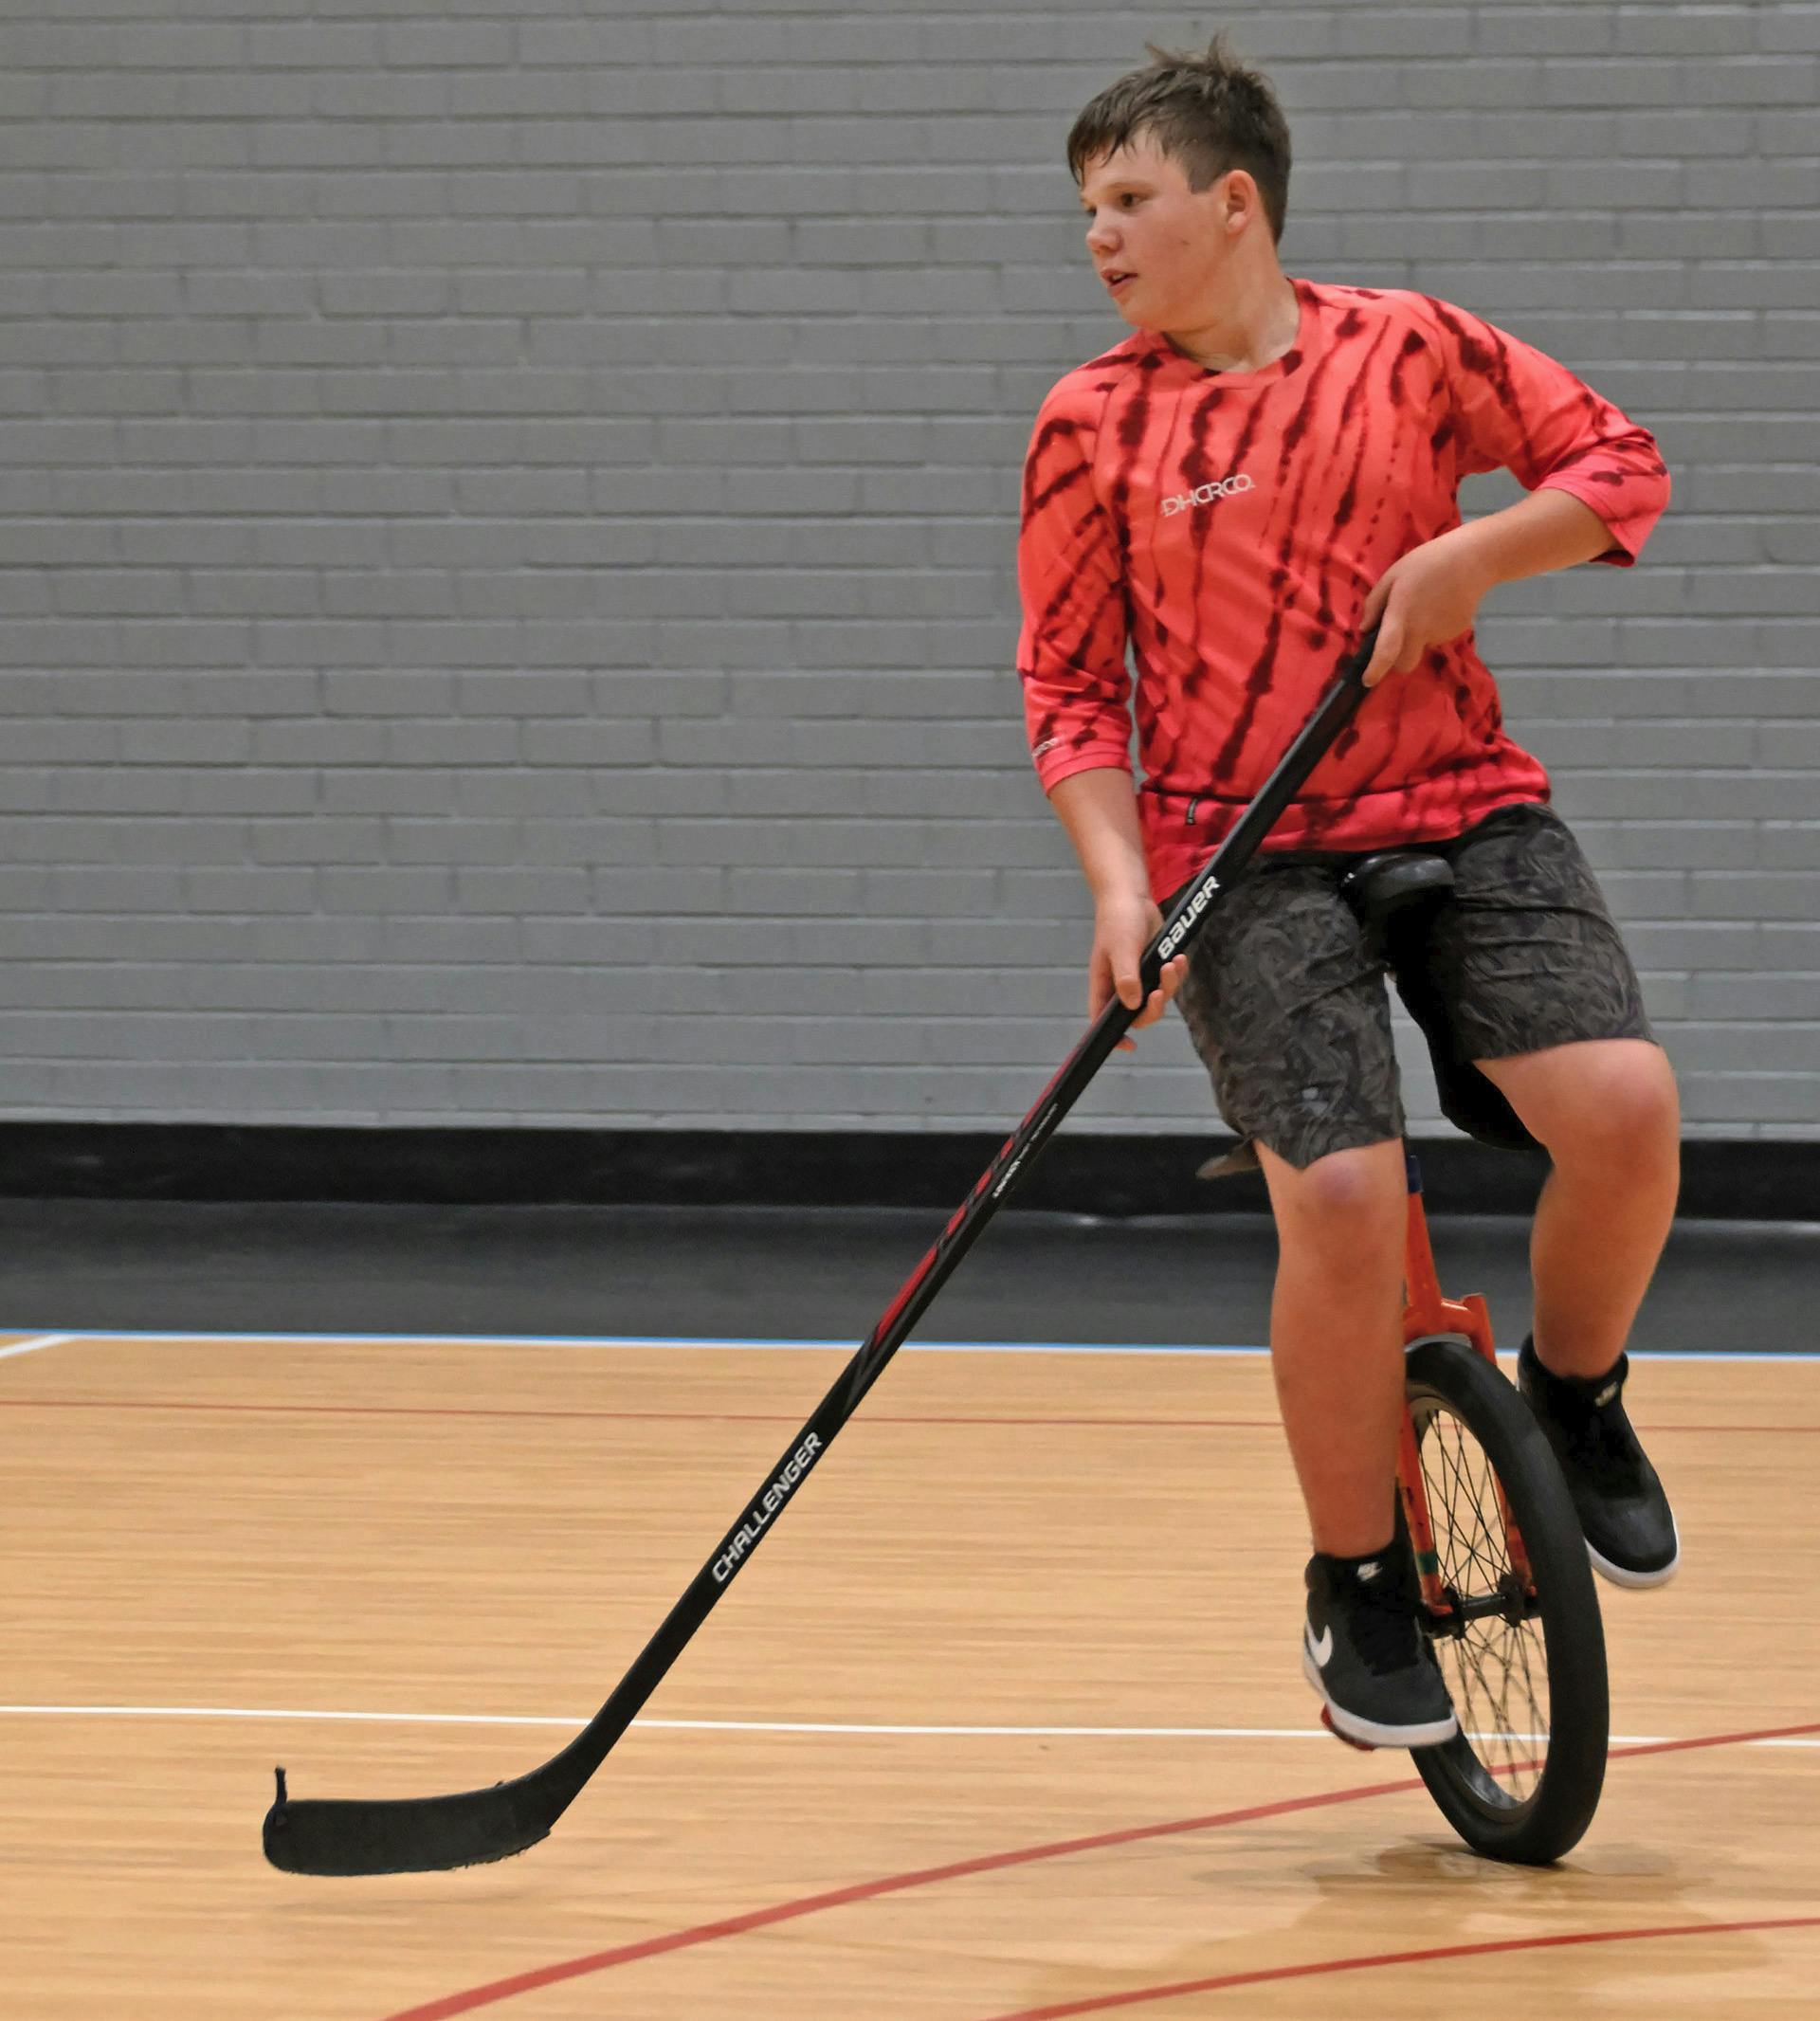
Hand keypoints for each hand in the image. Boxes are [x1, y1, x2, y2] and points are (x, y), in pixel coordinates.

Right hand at [1089, 891, 1188, 1052]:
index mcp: (1104, 984)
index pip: (1102, 1019)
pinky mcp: (1154, 967)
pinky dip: (1176, 973)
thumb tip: (1133, 1005)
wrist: (1132, 896)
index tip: (1128, 1045)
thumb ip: (1126, 977)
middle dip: (1154, 1006)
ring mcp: (1139, 977)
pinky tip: (1179, 958)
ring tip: (1173, 962)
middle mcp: (1120, 985)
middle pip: (1138, 1014)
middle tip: (1161, 990)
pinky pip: (1169, 981)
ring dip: (1169, 984)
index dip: (1113, 1036)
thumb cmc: (1118, 920)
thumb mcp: (1121, 948)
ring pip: (1157, 997)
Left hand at [1359, 530, 1495, 687]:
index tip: (1368, 681)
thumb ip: (1375, 603)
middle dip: (1397, 660)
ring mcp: (1442, 634)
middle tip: (1397, 639)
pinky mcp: (1457, 632)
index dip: (1376, 670)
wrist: (1473, 559)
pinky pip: (1439, 636)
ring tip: (1426, 605)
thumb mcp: (1392, 575)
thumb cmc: (1427, 562)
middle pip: (1406, 664)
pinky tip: (1441, 604)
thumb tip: (1365, 629)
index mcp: (1401, 616)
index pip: (1386, 652)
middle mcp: (1421, 631)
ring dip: (1419, 637)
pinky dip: (1435, 627)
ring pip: (1423, 647)